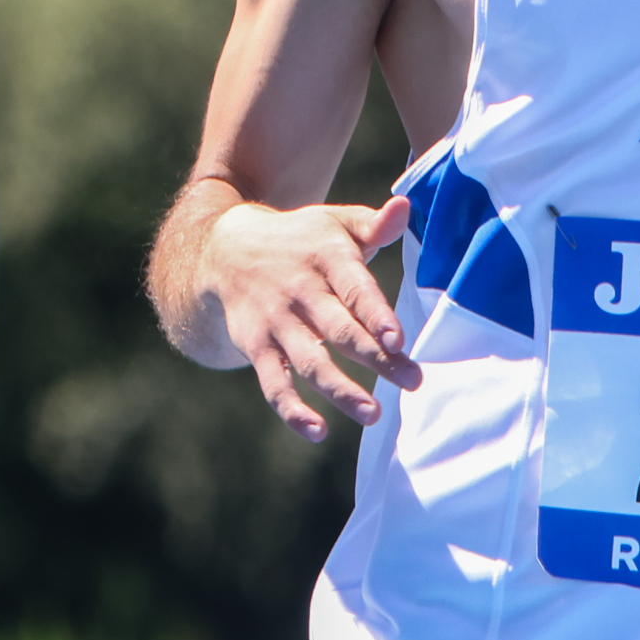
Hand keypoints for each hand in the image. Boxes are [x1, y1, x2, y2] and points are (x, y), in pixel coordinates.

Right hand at [202, 193, 418, 441]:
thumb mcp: (336, 223)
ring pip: (309, 362)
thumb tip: (405, 207)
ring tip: (374, 413)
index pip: (354, 288)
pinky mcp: (256, 346)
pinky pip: (273, 383)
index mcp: (326, 257)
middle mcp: (299, 290)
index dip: (375, 314)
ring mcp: (276, 321)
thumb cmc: (303, 239)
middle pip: (339, 330)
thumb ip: (375, 224)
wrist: (226, 250)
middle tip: (412, 380)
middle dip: (376, 358)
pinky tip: (317, 431)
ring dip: (341, 390)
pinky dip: (292, 410)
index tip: (398, 340)